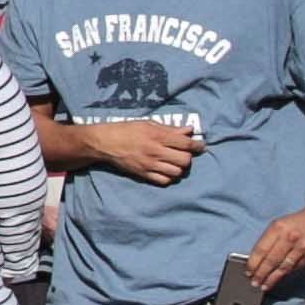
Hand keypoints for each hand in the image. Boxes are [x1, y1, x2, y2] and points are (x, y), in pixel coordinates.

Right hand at [89, 118, 203, 185]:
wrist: (104, 143)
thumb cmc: (126, 130)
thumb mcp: (148, 124)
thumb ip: (170, 129)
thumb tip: (189, 131)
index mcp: (157, 136)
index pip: (186, 143)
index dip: (197, 145)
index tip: (200, 146)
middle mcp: (155, 151)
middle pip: (185, 160)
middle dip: (188, 157)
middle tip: (185, 153)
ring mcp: (149, 165)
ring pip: (177, 172)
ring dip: (179, 167)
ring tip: (175, 162)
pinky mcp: (144, 174)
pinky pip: (165, 180)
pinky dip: (169, 177)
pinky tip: (166, 170)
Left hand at [244, 202, 304, 293]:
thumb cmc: (298, 221)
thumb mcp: (279, 223)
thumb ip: (269, 239)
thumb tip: (257, 257)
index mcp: (279, 228)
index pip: (262, 249)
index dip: (253, 263)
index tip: (248, 271)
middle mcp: (291, 238)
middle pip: (272, 261)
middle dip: (261, 274)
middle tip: (254, 282)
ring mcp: (304, 248)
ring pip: (284, 267)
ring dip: (273, 278)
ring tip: (264, 285)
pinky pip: (297, 267)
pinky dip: (287, 273)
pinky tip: (279, 278)